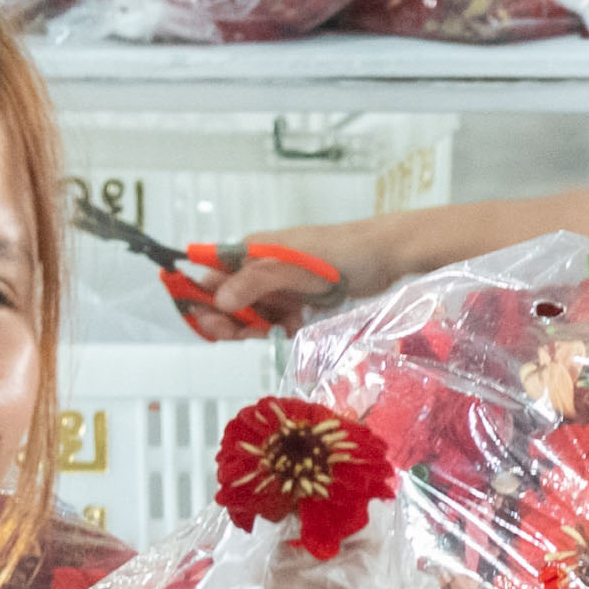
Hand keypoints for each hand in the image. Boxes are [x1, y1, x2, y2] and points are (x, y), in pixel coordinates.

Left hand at [116, 486, 448, 588]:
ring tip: (365, 562)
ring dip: (384, 548)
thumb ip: (283, 566)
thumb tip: (317, 504)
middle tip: (356, 502)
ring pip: (392, 554)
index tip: (327, 445)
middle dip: (358, 505)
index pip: (299, 510)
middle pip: (354, 521)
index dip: (314, 477)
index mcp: (270, 579)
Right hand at [199, 223, 386, 328]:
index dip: (205, 302)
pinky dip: (280, 327)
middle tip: (249, 337)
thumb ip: (254, 283)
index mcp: (251, 251)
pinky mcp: (298, 296)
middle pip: (229, 300)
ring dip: (258, 328)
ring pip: (253, 313)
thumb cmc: (337, 254)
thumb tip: (219, 301)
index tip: (213, 326)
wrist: (383, 255)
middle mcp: (260, 266)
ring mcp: (280, 282)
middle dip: (233, 322)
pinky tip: (292, 328)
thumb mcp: (292, 267)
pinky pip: (276, 317)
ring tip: (276, 332)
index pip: (212, 277)